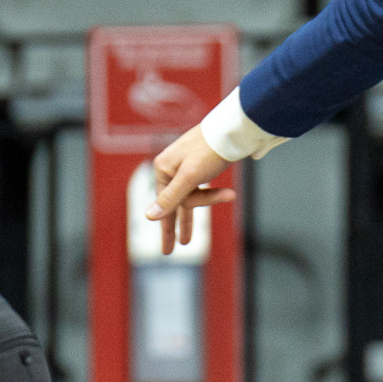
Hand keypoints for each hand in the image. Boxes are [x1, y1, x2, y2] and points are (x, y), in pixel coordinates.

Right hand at [146, 126, 235, 255]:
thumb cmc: (210, 151)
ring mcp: (185, 166)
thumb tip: (149, 216)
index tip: (168, 251)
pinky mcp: (199, 164)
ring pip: (190, 195)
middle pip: (176, 202)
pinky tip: (221, 198)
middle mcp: (171, 168)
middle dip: (177, 226)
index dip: (168, 229)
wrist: (232, 130)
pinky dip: (209, 195)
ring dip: (200, 209)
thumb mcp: (190, 177)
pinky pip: (199, 187)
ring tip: (188, 239)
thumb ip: (171, 197)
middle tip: (172, 249)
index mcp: (163, 169)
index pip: (168, 205)